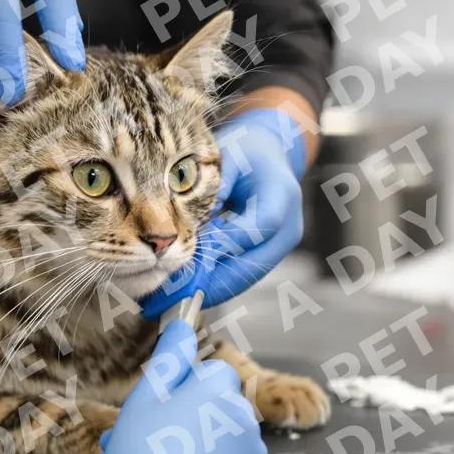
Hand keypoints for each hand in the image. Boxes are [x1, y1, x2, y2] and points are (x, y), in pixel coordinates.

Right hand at [90, 320, 266, 453]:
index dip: (180, 386)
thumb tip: (183, 323)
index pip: (209, 370)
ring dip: (188, 448)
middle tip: (144, 440)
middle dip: (179, 420)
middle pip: (211, 406)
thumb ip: (169, 356)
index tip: (159, 405)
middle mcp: (244, 420)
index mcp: (220, 391)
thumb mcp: (145, 397)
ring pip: (216, 441)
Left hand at [141, 108, 305, 317]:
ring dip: (205, 291)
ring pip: (242, 279)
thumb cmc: (245, 151)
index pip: (249, 231)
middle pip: (248, 268)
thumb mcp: (226, 158)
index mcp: (281, 197)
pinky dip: (211, 285)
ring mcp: (280, 248)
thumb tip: (184, 226)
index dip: (216, 248)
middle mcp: (288, 229)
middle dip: (205, 284)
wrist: (272, 154)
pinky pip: (240, 276)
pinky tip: (180, 292)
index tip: (179, 260)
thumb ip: (210, 190)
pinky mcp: (266, 257)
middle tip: (165, 296)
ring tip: (165, 302)